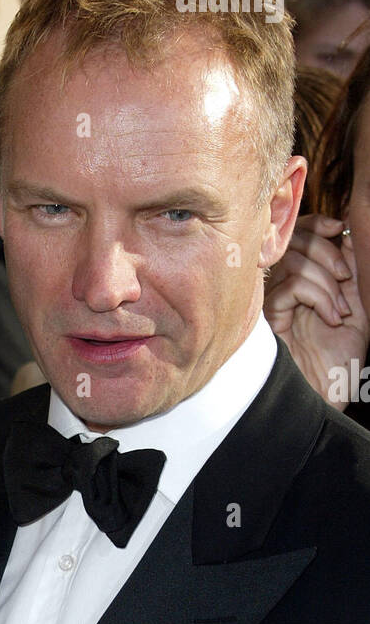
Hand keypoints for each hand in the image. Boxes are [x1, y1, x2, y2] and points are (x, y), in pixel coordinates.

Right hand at [264, 214, 369, 405]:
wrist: (323, 399)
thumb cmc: (337, 364)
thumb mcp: (356, 311)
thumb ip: (351, 275)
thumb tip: (347, 235)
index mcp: (299, 282)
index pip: (297, 236)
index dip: (316, 225)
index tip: (340, 228)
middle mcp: (281, 288)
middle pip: (294, 241)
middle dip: (327, 251)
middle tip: (346, 277)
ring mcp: (272, 302)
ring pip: (294, 261)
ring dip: (327, 281)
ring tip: (341, 310)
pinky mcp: (267, 319)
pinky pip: (290, 287)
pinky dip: (318, 297)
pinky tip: (330, 318)